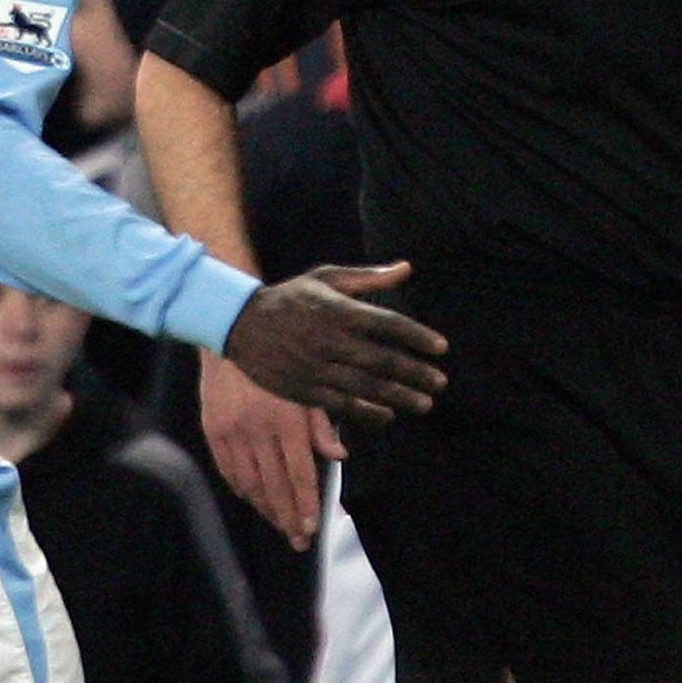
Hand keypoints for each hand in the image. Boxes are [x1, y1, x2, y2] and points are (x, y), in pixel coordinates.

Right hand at [200, 349, 337, 549]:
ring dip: (266, 508)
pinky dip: (241, 489)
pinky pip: (227, 469)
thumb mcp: (308, 383)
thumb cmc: (278, 357)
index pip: (299, 473)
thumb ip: (322, 423)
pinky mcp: (212, 428)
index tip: (313, 528)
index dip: (307, 504)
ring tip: (280, 526)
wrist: (229, 331)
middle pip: (275, 486)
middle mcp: (257, 428)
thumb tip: (339, 456)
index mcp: (285, 418)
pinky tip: (253, 500)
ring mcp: (231, 430)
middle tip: (299, 541)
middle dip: (289, 518)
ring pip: (250, 483)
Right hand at [222, 262, 446, 424]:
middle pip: (383, 360)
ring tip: (424, 404)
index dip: (418, 336)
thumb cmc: (290, 297)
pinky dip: (370, 413)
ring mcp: (317, 368)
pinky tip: (388, 415)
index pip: (388, 324)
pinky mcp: (304, 389)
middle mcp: (329, 340)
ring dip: (401, 397)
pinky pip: (344, 406)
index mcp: (337, 310)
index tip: (441, 348)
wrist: (240, 323)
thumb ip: (368, 277)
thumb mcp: (325, 277)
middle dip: (416, 373)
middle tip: (439, 383)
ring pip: (367, 387)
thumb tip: (406, 268)